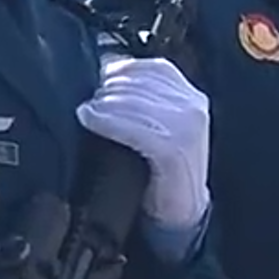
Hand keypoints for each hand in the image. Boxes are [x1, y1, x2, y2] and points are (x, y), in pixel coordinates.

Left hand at [76, 56, 209, 231]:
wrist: (182, 210)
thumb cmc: (160, 165)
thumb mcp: (157, 122)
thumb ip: (140, 98)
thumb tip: (101, 73)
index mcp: (190, 95)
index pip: (150, 68)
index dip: (119, 70)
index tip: (96, 80)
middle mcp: (193, 106)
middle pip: (138, 83)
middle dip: (107, 89)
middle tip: (86, 101)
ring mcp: (188, 127)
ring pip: (133, 103)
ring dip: (103, 105)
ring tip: (85, 111)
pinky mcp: (175, 149)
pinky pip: (133, 127)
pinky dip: (107, 122)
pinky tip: (89, 120)